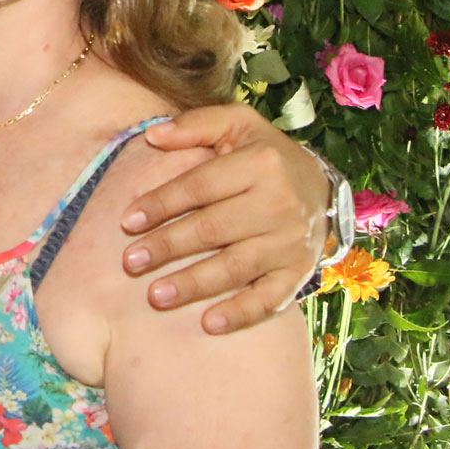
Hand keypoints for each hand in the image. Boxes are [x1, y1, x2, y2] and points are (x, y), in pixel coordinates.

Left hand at [119, 104, 330, 334]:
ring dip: (193, 284)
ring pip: (234, 266)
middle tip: (130, 262)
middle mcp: (279, 203)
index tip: (128, 221)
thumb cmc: (265, 155)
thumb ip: (196, 125)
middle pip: (213, 229)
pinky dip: (240, 313)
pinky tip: (209, 324)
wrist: (321, 188)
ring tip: (155, 295)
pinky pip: (269, 298)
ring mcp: (290, 242)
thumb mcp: (238, 124)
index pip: (200, 185)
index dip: (162, 203)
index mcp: (260, 163)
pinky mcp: (298, 272)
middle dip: (168, 246)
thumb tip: (153, 136)